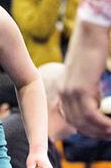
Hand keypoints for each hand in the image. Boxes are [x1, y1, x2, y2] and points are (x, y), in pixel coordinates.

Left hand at [60, 21, 110, 138]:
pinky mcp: (80, 89)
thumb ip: (88, 91)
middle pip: (77, 123)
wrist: (89, 35)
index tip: (103, 132)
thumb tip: (95, 103)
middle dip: (96, 133)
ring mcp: (70, 92)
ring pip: (84, 123)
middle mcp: (63, 92)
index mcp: (63, 90)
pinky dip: (104, 124)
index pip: (71, 118)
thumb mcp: (86, 76)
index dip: (87, 129)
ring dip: (102, 131)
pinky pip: (91, 116)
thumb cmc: (91, 52)